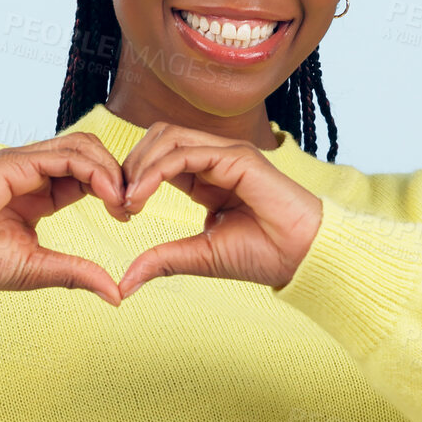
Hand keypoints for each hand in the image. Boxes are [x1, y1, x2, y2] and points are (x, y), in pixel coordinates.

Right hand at [0, 131, 132, 305]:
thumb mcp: (41, 269)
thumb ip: (78, 273)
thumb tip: (117, 294)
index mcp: (38, 191)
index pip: (86, 172)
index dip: (112, 187)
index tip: (129, 213)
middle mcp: (32, 170)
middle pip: (89, 151)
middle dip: (118, 173)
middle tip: (132, 205)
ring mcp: (22, 162)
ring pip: (82, 146)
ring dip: (110, 169)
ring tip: (122, 200)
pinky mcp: (13, 163)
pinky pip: (65, 154)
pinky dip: (93, 170)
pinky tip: (107, 195)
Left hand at [114, 122, 323, 300]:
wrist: (302, 258)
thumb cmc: (262, 254)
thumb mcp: (199, 256)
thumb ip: (162, 260)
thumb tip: (124, 283)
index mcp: (207, 176)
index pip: (160, 157)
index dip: (134, 177)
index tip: (121, 210)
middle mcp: (215, 158)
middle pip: (158, 138)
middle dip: (131, 165)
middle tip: (119, 201)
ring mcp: (226, 153)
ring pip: (168, 137)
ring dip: (140, 165)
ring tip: (129, 199)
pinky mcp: (237, 157)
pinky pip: (184, 152)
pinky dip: (156, 170)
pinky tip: (142, 196)